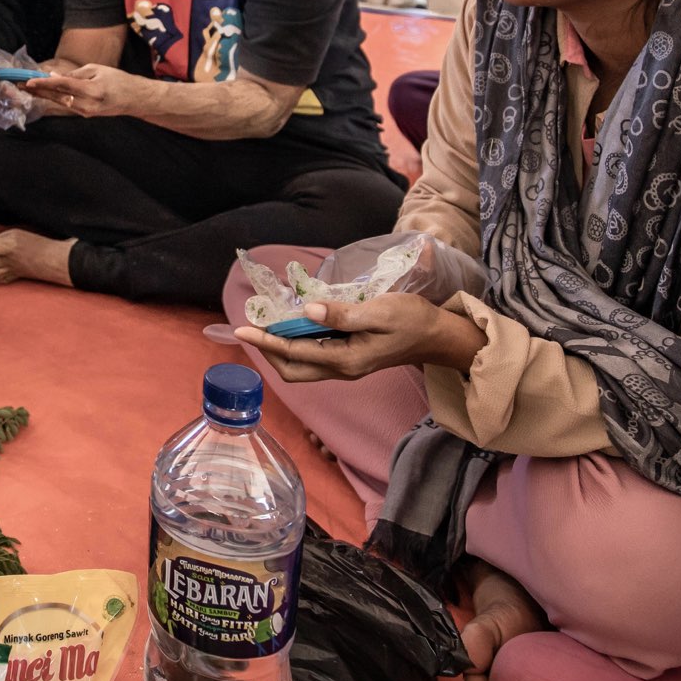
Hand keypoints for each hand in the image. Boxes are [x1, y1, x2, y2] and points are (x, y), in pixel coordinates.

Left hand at [27, 65, 148, 118]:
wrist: (134, 99)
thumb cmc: (118, 80)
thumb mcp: (98, 69)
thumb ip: (75, 74)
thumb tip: (55, 77)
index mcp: (93, 90)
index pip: (63, 86)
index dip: (45, 84)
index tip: (30, 82)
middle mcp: (88, 104)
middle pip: (57, 97)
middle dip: (38, 92)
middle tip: (19, 86)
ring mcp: (86, 112)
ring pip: (59, 103)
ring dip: (42, 96)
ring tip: (26, 90)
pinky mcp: (85, 115)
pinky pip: (66, 106)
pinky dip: (54, 100)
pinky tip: (42, 95)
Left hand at [231, 293, 483, 380]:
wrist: (436, 336)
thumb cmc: (412, 320)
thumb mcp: (380, 311)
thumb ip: (343, 314)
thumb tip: (307, 312)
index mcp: (346, 360)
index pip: (295, 352)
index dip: (266, 341)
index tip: (243, 329)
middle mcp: (341, 369)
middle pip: (292, 369)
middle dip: (268, 351)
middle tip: (252, 327)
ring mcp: (345, 367)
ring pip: (301, 366)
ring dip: (280, 349)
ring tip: (267, 325)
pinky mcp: (349, 360)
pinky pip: (313, 357)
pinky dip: (296, 345)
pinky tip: (294, 325)